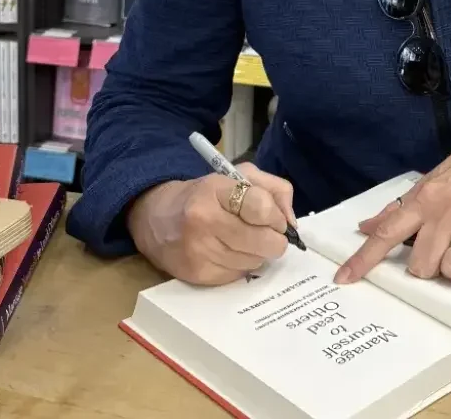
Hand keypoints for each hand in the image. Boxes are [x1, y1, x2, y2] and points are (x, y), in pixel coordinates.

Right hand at [127, 163, 297, 285]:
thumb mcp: (240, 176)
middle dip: (275, 240)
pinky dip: (241, 265)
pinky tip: (229, 252)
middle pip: (264, 241)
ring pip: (254, 261)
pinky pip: (239, 275)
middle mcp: (204, 220)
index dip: (276, 216)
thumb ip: (274, 191)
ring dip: (257, 253)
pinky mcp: (198, 275)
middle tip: (268, 234)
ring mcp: (200, 251)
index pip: (261, 207)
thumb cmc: (207, 195)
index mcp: (215, 189)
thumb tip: (292, 225)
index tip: (276, 219)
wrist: (158, 219)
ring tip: (243, 240)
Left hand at [336, 112, 450, 286]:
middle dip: (428, 266)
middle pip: (421, 265)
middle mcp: (447, 212)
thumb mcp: (432, 179)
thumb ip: (401, 208)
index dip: (364, 259)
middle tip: (442, 249)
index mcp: (425, 199)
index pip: (387, 233)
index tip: (345, 279)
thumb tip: (367, 226)